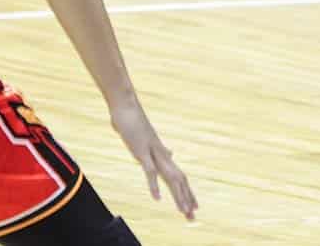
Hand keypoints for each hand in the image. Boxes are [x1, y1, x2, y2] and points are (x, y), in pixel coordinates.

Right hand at [111, 101, 196, 220]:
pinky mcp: (141, 151)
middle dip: (187, 199)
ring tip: (183, 212)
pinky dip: (154, 186)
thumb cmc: (131, 116)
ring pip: (170, 178)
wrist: (126, 103)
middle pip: (179, 180)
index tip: (193, 205)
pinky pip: (150, 171)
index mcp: (161, 151)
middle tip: (193, 216)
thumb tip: (170, 152)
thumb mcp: (144, 134)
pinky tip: (157, 199)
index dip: (186, 191)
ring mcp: (153, 152)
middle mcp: (161, 154)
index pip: (178, 175)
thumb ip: (157, 146)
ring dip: (177, 196)